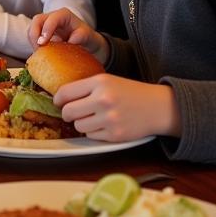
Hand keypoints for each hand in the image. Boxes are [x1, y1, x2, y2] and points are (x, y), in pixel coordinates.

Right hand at [29, 8, 107, 58]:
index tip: (43, 43)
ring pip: (32, 28)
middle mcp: (52, 17)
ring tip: (39, 53)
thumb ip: (80, 36)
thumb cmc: (87, 38)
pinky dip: (34, 45)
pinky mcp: (41, 33)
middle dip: (34, 34)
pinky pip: (32, 37)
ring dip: (32, 41)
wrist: (86, 43)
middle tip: (38, 49)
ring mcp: (45, 24)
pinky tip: (40, 54)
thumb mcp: (87, 36)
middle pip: (37, 20)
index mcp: (64, 15)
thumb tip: (69, 41)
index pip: (52, 18)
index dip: (46, 29)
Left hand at [54, 74, 180, 140]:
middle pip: (68, 112)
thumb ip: (85, 87)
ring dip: (82, 123)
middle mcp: (103, 100)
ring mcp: (110, 119)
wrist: (157, 107)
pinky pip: (91, 136)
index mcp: (99, 82)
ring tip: (93, 117)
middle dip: (67, 113)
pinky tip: (104, 125)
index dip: (58, 99)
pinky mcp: (115, 135)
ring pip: (78, 125)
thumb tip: (59, 98)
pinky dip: (94, 132)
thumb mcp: (107, 81)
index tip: (58, 102)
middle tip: (73, 112)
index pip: (65, 92)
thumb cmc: (129, 92)